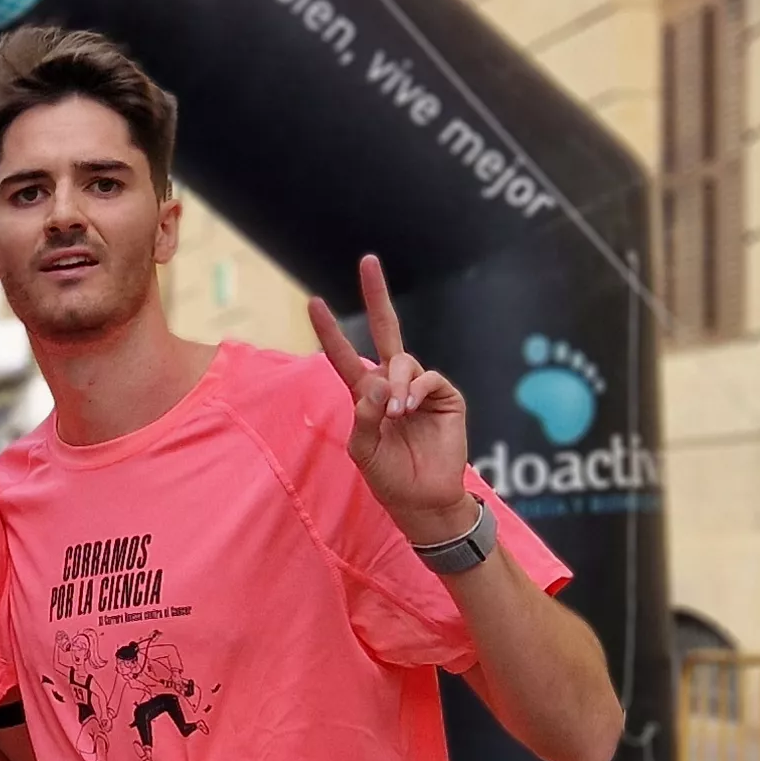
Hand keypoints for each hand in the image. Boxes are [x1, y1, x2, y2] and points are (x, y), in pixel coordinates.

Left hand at [307, 256, 477, 540]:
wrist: (422, 499)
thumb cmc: (389, 476)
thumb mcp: (363, 450)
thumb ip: (365, 417)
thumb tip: (378, 385)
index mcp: (367, 395)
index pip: (344, 356)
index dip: (330, 331)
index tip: (314, 303)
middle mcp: (393, 383)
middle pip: (385, 330)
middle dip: (376, 295)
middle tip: (368, 260)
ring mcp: (419, 388)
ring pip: (404, 362)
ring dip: (397, 384)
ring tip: (397, 413)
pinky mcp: (445, 397)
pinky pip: (429, 378)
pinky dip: (416, 389)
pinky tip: (409, 408)